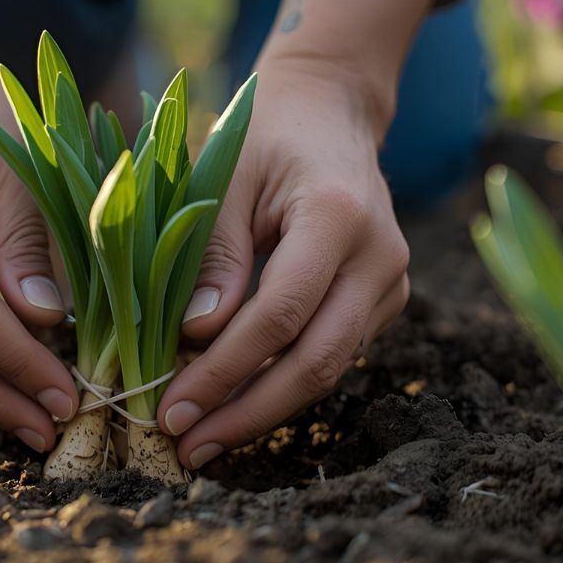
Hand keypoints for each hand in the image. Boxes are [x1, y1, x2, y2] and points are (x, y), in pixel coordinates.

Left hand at [156, 60, 410, 468]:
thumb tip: (195, 338)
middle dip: (248, 414)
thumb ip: (211, 254)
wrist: (330, 112)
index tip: (173, 410)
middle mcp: (379, 256)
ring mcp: (390, 282)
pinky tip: (236, 404)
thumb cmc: (265, 136)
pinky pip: (332, 353)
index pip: (279, 316)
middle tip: (188, 449)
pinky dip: (282, 383)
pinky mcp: (382, 300)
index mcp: (338, 216)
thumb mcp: (223, 177)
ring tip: (204, 440)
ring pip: (328, 368)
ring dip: (264, 409)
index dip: (224, 372)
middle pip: (316, 361)